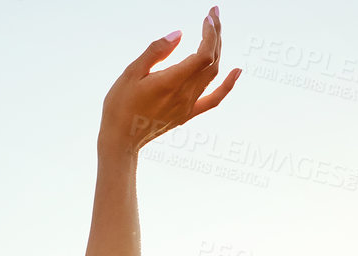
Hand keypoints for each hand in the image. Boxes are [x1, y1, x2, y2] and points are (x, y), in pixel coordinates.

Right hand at [99, 7, 240, 156]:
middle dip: (216, 34)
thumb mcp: (131, 72)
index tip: (207, 17)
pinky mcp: (187, 113)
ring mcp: (188, 106)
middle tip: (214, 13)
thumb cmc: (120, 104)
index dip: (210, 34)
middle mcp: (184, 95)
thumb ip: (156, 52)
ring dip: (218, 50)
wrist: (121, 139)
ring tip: (215, 30)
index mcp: (171, 82)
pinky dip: (228, 85)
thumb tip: (179, 34)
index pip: (203, 55)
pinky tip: (237, 71)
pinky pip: (213, 99)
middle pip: (212, 60)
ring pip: (213, 74)